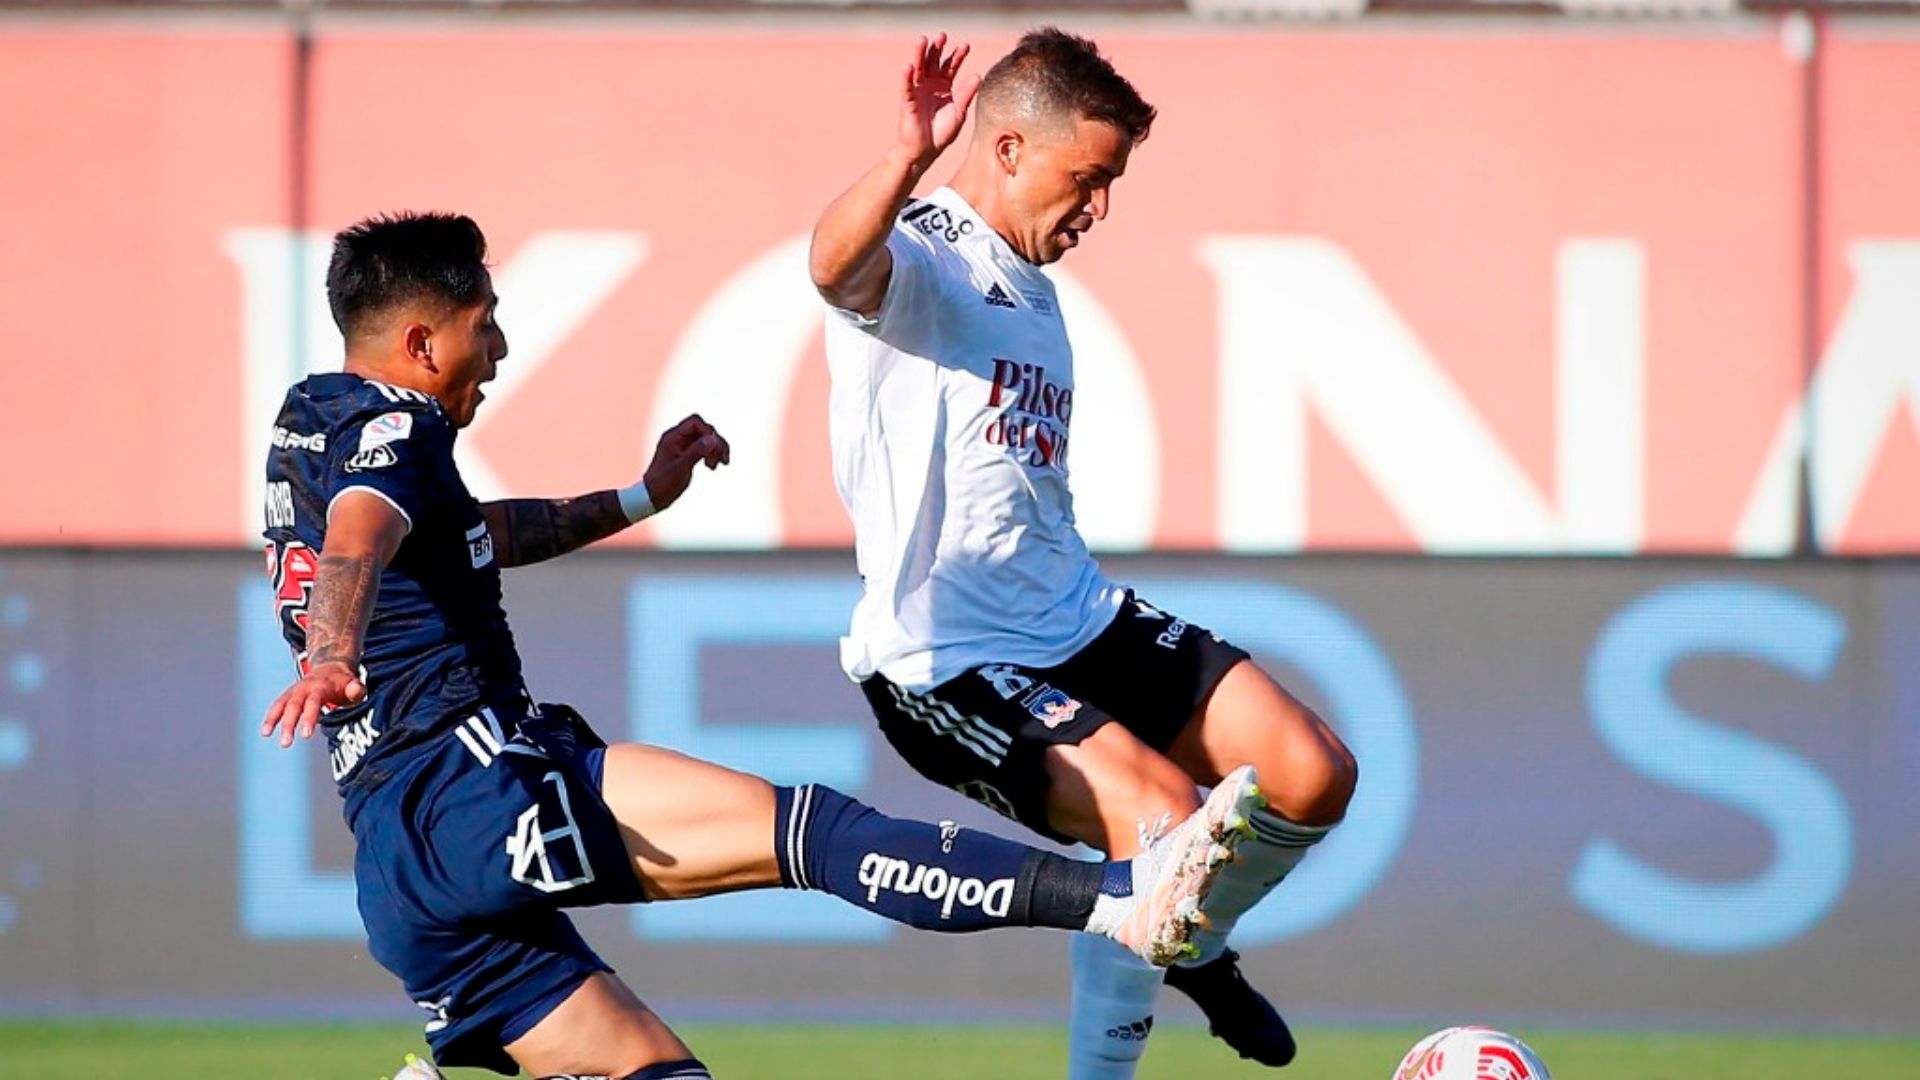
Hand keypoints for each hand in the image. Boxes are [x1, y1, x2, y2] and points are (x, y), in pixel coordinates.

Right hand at [260, 660, 365, 748]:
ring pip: (282, 704)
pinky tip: (265, 732)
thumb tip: (356, 690)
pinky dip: (271, 717)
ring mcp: (295, 690)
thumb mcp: (353, 684)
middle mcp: (305, 687)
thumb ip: (356, 689)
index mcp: (321, 686)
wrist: (331, 667)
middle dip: (289, 724)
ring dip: (273, 719)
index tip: (306, 735)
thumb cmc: (344, 683)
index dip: (309, 717)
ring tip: (266, 734)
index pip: (314, 702)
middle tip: (286, 743)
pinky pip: (277, 705)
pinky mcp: (289, 695)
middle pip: (295, 705)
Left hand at [641, 413, 730, 512]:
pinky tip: (713, 466)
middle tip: (722, 460)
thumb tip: (713, 438)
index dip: (708, 432)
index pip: (695, 422)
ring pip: (706, 439)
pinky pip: (703, 448)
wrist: (653, 497)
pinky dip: (711, 454)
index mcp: (673, 437)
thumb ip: (696, 451)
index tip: (714, 448)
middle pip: (704, 429)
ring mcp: (683, 445)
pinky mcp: (687, 454)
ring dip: (716, 449)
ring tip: (720, 464)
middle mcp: (678, 438)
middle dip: (716, 443)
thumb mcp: (681, 468)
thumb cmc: (663, 483)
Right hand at [897, 33, 980, 168]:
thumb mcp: (959, 112)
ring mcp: (917, 92)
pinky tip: (908, 66)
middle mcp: (930, 86)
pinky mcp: (908, 102)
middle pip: (933, 62)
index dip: (957, 56)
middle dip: (937, 49)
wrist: (925, 152)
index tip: (965, 45)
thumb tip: (978, 76)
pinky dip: (906, 77)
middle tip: (942, 36)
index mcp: (943, 87)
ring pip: (918, 69)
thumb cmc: (942, 133)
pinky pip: (906, 87)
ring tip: (923, 40)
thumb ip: (967, 94)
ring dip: (919, 54)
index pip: (950, 67)